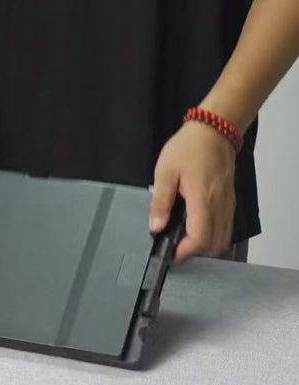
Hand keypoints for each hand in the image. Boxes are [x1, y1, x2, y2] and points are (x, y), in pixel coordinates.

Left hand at [149, 121, 236, 263]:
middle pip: (214, 243)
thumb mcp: (165, 172)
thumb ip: (160, 202)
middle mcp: (219, 204)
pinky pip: (225, 226)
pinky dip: (212, 233)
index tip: (171, 254)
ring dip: (204, 243)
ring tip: (183, 237)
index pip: (199, 237)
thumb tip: (156, 226)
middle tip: (175, 246)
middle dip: (194, 250)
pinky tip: (196, 226)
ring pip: (222, 237)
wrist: (214, 130)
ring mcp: (227, 203)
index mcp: (202, 198)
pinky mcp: (229, 201)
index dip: (185, 251)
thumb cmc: (189, 147)